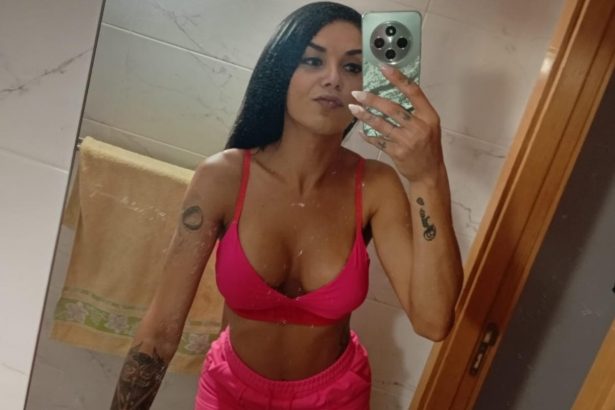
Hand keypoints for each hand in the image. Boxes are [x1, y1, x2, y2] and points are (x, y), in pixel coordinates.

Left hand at [348, 65, 443, 184]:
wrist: (429, 173)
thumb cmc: (428, 146)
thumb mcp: (429, 126)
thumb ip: (416, 111)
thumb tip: (394, 93)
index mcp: (429, 116)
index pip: (413, 91)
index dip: (398, 78)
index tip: (383, 68)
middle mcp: (419, 126)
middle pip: (392, 108)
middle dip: (372, 100)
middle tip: (357, 93)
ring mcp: (407, 140)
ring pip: (382, 124)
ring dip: (365, 116)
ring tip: (353, 108)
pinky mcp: (397, 152)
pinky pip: (379, 141)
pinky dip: (368, 136)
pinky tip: (360, 131)